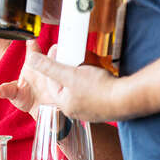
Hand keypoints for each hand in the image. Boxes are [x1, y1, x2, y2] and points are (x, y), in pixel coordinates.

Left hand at [0, 47, 121, 122]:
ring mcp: (90, 110)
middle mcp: (75, 110)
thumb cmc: (98, 89)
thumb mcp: (69, 74)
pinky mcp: (103, 107)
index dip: (53, 64)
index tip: (58, 50)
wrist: (128, 99)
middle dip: (68, 69)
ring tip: (87, 65)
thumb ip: (49, 67)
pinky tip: (99, 75)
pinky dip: (94, 82)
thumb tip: (30, 60)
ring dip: (81, 75)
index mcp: (64, 104)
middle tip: (73, 57)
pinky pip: (93, 92)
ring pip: (80, 88)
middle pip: (66, 85)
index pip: (51, 81)